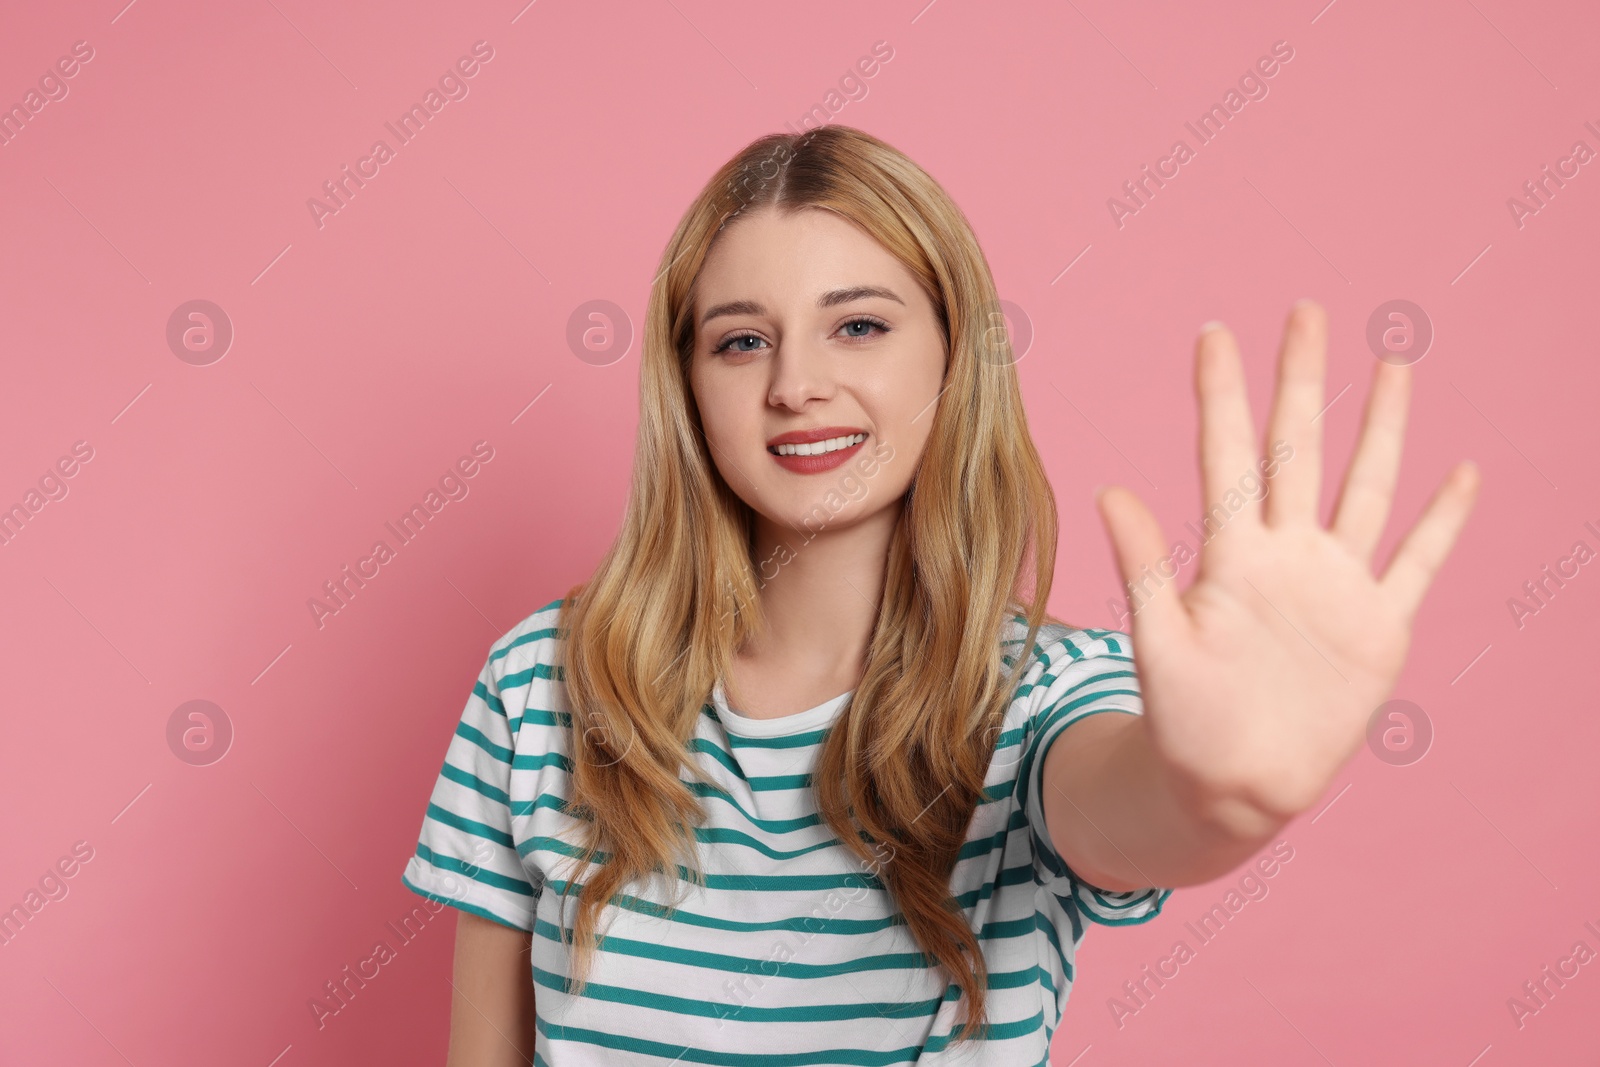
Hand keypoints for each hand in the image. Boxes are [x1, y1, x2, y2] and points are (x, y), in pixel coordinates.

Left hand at [1094, 300, 1479, 830]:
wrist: (1233, 784)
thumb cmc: (1185, 720)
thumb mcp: (1158, 642)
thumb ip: (1145, 567)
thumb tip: (1107, 491)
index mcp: (1231, 555)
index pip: (1227, 455)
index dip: (1220, 395)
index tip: (1214, 333)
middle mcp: (1287, 555)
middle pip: (1299, 450)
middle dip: (1302, 382)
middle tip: (1305, 312)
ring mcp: (1337, 586)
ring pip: (1366, 487)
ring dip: (1381, 428)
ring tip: (1391, 362)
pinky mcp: (1379, 627)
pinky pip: (1418, 562)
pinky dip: (1443, 521)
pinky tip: (1463, 471)